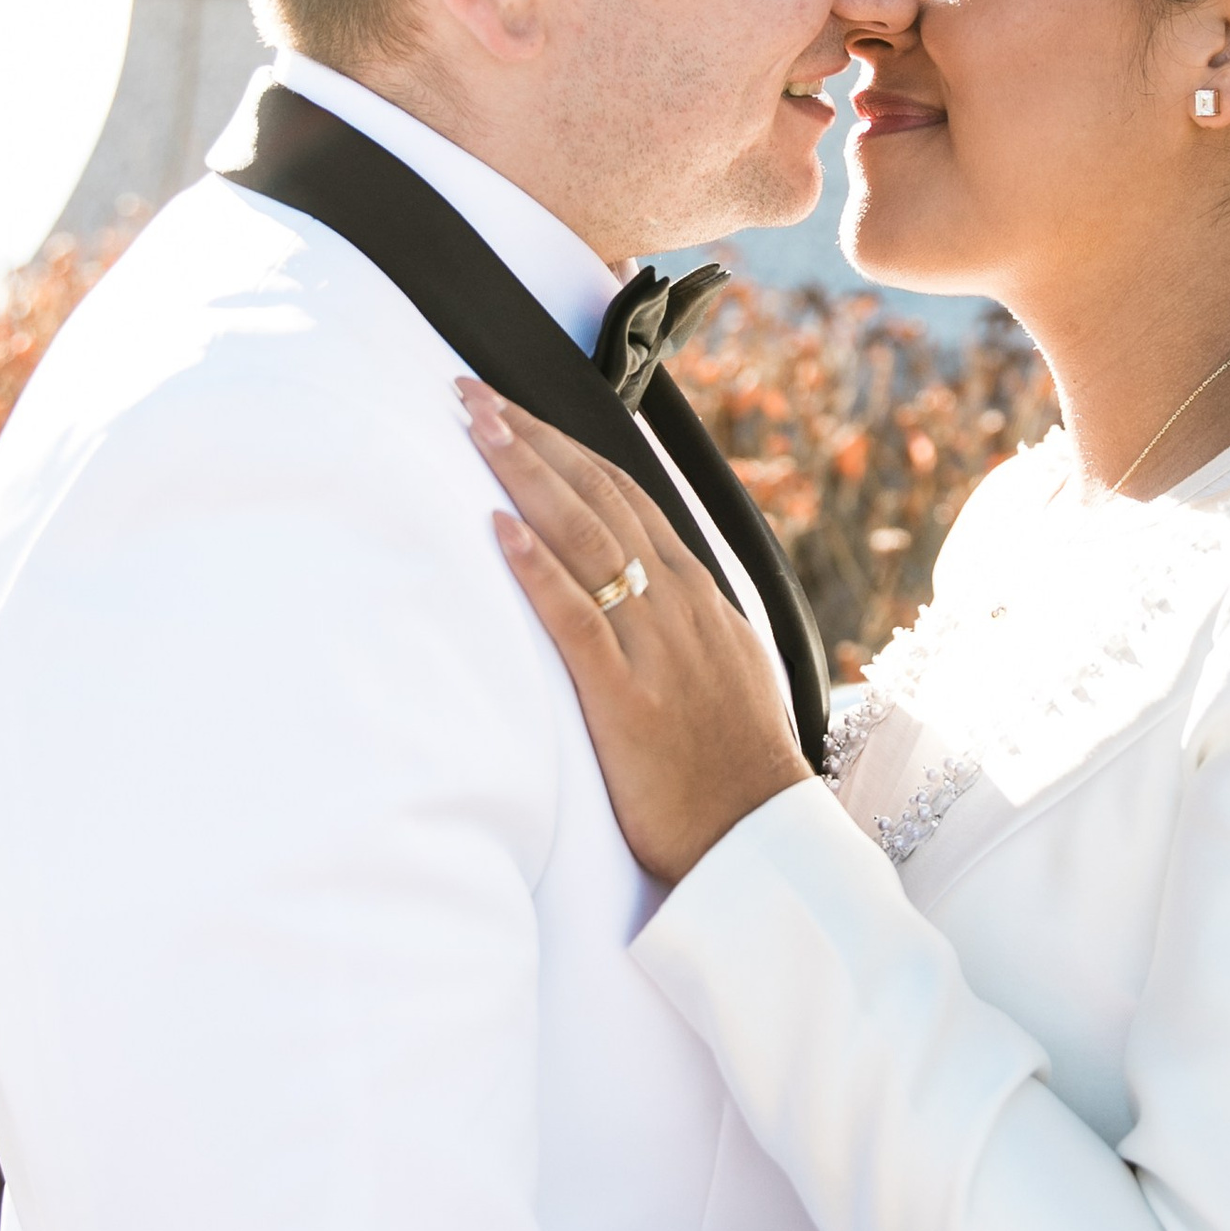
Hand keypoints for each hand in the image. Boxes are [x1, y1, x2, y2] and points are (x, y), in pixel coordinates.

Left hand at [462, 383, 812, 884]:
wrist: (758, 838)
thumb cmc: (728, 767)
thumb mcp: (719, 669)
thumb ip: (678, 620)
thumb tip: (639, 586)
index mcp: (697, 595)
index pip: (625, 495)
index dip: (565, 447)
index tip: (513, 410)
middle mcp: (678, 605)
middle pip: (599, 498)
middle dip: (533, 439)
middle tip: (471, 392)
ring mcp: (655, 648)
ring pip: (588, 539)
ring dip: (528, 476)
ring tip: (477, 428)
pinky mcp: (627, 700)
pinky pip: (579, 620)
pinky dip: (539, 569)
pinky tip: (500, 529)